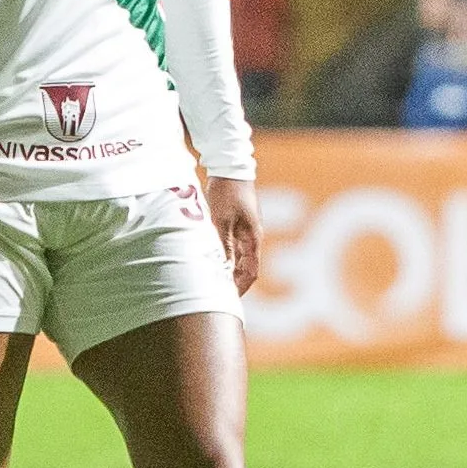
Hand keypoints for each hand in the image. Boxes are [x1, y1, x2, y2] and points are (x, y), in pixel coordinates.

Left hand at [205, 176, 260, 294]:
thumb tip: (222, 270)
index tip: (227, 299)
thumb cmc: (227, 192)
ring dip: (229, 272)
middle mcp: (253, 238)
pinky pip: (234, 249)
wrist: (230, 168)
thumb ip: (223, 245)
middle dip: (235, 284)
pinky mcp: (238, 225)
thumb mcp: (221, 220)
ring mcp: (246, 232)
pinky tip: (213, 264)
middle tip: (218, 297)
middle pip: (246, 269)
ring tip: (213, 284)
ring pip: (239, 260)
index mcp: (253, 238)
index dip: (240, 288)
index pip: (251, 272)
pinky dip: (225, 259)